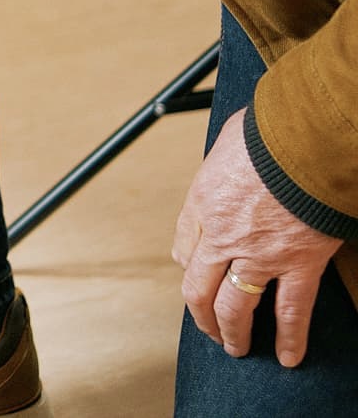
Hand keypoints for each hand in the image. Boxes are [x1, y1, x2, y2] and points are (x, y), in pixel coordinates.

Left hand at [172, 108, 341, 365]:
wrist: (303, 138)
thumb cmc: (269, 131)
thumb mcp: (228, 142)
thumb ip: (226, 163)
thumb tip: (233, 159)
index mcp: (202, 202)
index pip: (183, 246)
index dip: (188, 265)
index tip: (193, 273)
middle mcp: (222, 235)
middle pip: (198, 287)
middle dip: (200, 314)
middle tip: (207, 329)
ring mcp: (258, 254)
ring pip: (235, 307)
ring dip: (233, 333)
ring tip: (235, 348)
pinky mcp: (298, 264)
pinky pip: (290, 310)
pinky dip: (290, 337)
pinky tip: (289, 356)